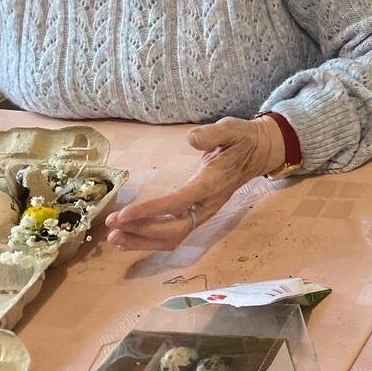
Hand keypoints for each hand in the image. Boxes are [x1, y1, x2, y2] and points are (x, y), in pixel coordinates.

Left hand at [105, 116, 285, 251]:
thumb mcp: (231, 129)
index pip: (179, 203)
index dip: (151, 211)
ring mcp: (203, 212)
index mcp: (213, 184)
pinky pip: (173, 234)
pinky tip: (129, 238)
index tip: (124, 214)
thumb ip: (212, 134)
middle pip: (174, 229)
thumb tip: (192, 138)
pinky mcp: (197, 214)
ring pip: (173, 237)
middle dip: (142, 231)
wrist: (259, 153)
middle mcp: (208, 204)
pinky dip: (149, 239)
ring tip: (114, 237)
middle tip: (112, 226)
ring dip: (143, 240)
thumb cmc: (242, 140)